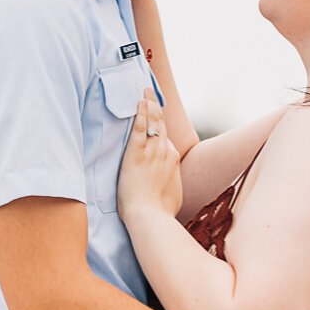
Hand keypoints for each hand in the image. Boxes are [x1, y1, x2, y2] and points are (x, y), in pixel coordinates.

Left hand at [115, 91, 182, 227]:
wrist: (151, 217)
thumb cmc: (160, 212)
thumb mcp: (172, 195)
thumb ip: (170, 183)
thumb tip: (168, 185)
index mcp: (173, 161)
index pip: (166, 138)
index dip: (160, 126)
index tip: (157, 116)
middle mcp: (165, 152)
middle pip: (160, 125)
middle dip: (156, 107)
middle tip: (151, 92)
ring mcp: (152, 151)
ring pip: (152, 122)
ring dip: (149, 105)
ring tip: (146, 91)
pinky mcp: (136, 152)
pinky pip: (139, 127)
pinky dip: (140, 113)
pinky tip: (139, 102)